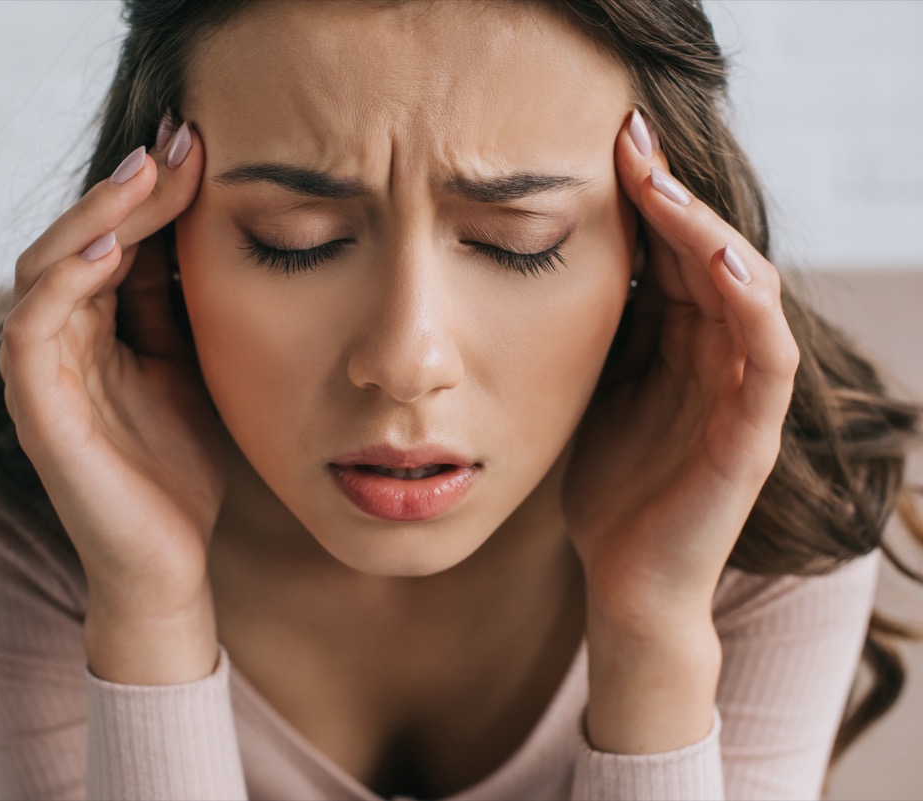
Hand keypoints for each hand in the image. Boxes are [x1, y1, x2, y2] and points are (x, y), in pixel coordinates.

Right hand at [0, 121, 225, 675]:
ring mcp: (43, 374)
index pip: (112, 242)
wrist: (168, 562)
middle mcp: (61, 342)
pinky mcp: (37, 410)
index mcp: (96, 331)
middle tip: (178, 142)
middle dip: (126, 190)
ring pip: (45, 269)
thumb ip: (174, 306)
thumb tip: (193, 228)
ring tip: (145, 176)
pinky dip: (64, 284)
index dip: (150, 194)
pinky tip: (112, 251)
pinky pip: (32, 329)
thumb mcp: (188, 368)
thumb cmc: (176, 469)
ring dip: (94, 218)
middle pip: (75, 241)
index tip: (200, 147)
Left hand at [564, 111, 799, 630]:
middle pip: (709, 255)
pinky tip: (717, 262)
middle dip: (671, 195)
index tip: (606, 144)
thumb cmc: (608, 486)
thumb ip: (598, 333)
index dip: (647, 197)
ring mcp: (739, 396)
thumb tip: (559, 259)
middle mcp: (717, 358)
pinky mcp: (749, 437)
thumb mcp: (592, 390)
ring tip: (666, 185)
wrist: (622, 579)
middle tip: (632, 137)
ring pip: (745, 291)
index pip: (673, 253)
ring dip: (708, 233)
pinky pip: (764, 359)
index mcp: (678, 344)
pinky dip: (748, 306)